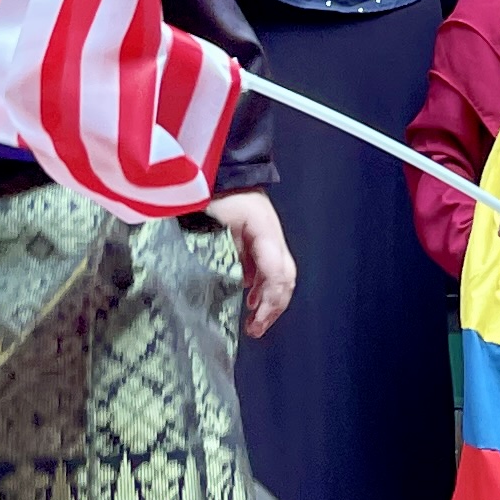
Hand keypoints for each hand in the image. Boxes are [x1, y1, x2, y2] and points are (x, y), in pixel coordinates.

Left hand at [204, 188, 293, 338]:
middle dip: (274, 307)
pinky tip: (252, 298)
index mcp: (265, 232)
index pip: (277, 273)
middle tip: (256, 328)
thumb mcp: (213, 219)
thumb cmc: (218, 190)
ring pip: (282, 275)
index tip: (257, 318)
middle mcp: (273, 237)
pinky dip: (264, 287)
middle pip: (286, 278)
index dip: (270, 300)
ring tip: (255, 321)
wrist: (225, 170)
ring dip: (271, 300)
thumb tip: (223, 281)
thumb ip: (217, 249)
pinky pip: (270, 268)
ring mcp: (270, 238)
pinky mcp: (263, 240)